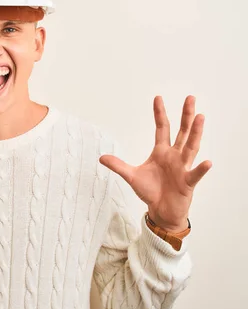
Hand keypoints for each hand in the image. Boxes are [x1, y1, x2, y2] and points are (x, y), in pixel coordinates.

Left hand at [99, 96, 212, 231]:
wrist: (161, 210)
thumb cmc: (150, 192)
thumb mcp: (131, 176)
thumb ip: (118, 166)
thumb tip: (101, 157)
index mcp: (161, 152)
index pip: (162, 128)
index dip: (160, 113)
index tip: (158, 98)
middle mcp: (174, 156)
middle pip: (181, 132)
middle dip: (185, 115)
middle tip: (190, 98)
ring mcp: (183, 168)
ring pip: (191, 147)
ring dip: (195, 133)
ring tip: (200, 117)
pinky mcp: (188, 182)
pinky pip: (195, 174)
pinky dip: (201, 169)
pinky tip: (207, 162)